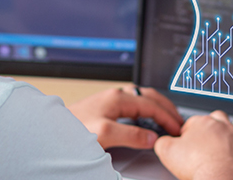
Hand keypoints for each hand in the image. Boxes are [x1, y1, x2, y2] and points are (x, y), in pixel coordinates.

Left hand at [68, 86, 183, 149]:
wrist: (53, 132)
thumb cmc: (74, 130)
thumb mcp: (105, 134)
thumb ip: (131, 135)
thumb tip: (152, 137)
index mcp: (118, 98)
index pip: (151, 105)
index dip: (167, 117)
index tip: (177, 129)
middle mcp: (116, 95)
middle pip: (150, 97)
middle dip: (167, 108)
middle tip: (179, 121)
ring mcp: (111, 100)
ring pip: (142, 99)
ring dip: (157, 108)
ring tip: (168, 119)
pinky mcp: (106, 107)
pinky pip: (134, 105)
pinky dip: (147, 111)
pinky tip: (147, 119)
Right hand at [154, 110, 232, 179]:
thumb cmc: (198, 167)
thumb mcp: (167, 152)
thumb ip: (163, 142)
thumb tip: (162, 141)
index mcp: (201, 123)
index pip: (193, 123)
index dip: (189, 134)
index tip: (187, 144)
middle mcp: (222, 125)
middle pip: (217, 118)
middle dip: (213, 126)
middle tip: (208, 139)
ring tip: (231, 135)